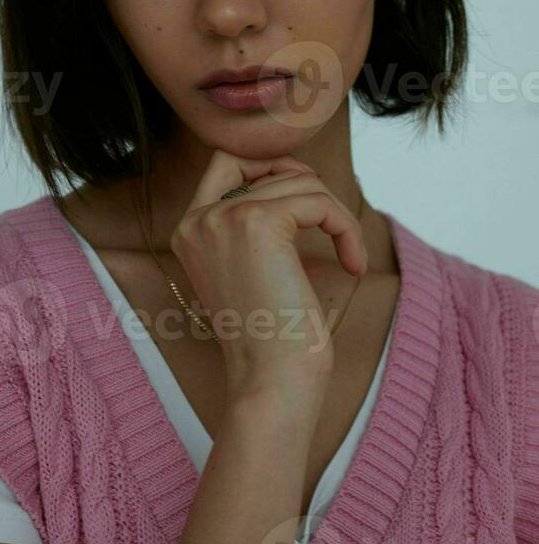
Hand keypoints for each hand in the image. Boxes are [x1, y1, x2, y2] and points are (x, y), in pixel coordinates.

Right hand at [170, 149, 367, 410]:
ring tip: (349, 256)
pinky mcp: (258, 222)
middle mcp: (198, 218)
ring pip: (299, 180)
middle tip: (329, 223)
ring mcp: (223, 217)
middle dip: (306, 183)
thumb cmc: (271, 339)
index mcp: (189, 230)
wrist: (270, 383)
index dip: (270, 168)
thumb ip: (254, 224)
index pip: (225, 160)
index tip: (305, 207)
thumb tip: (299, 176)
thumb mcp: (251, 270)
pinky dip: (346, 228)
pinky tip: (354, 263)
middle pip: (265, 163)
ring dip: (336, 214)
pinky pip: (319, 201)